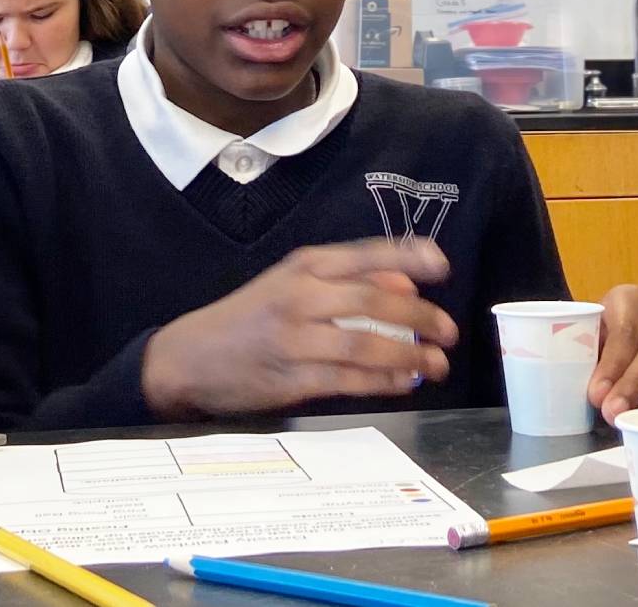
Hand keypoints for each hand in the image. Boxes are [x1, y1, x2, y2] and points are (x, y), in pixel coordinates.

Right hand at [142, 238, 458, 419]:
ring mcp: (294, 339)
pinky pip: (347, 380)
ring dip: (409, 355)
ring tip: (438, 363)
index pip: (366, 255)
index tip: (442, 266)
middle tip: (450, 330)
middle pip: (373, 301)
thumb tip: (406, 284)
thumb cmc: (250, 317)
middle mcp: (300, 296)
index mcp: (304, 266)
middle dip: (420, 316)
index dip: (409, 256)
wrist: (188, 358)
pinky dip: (382, 381)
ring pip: (365, 344)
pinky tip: (405, 382)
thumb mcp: (293, 283)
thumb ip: (347, 280)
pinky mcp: (289, 379)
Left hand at [587, 285, 637, 423]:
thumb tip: (594, 395)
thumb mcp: (586, 341)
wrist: (619, 347)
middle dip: (635, 385)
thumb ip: (584, 360)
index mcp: (631, 301)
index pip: (626, 331)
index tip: (596, 394)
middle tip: (614, 412)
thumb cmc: (599, 345)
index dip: (613, 364)